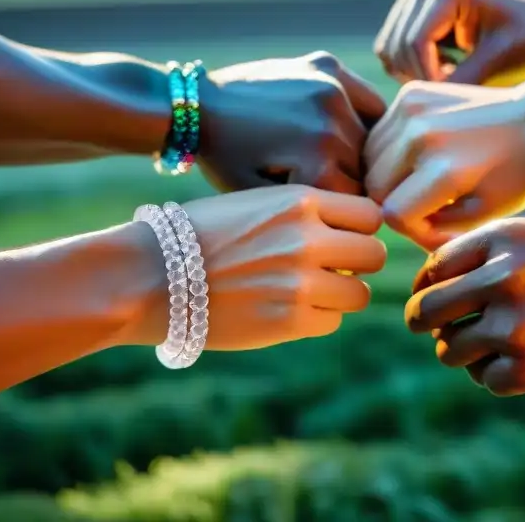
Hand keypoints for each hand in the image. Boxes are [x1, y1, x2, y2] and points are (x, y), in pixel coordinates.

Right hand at [129, 186, 386, 349]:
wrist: (149, 274)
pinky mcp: (289, 321)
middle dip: (358, 263)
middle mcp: (308, 239)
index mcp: (300, 201)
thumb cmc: (199, 233)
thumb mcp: (256, 201)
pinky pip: (331, 322)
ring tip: (309, 290)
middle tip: (334, 267)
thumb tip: (350, 230)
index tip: (344, 236)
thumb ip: (304, 212)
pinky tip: (286, 308)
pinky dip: (316, 318)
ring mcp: (301, 283)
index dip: (360, 228)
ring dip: (341, 294)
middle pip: (375, 255)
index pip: (370, 214)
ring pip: (359, 293)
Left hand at [198, 51, 385, 193]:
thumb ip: (315, 210)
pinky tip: (343, 130)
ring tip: (324, 159)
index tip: (316, 208)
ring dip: (356, 152)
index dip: (337, 211)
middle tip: (317, 183)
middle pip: (365, 167)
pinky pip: (369, 101)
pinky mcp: (328, 65)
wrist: (195, 106)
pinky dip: (364, 118)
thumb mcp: (265, 198)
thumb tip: (364, 227)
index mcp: (318, 155)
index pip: (356, 200)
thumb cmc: (226, 162)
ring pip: (371, 137)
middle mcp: (332, 116)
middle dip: (347, 181)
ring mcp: (331, 85)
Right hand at [364, 80, 524, 249]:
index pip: (394, 214)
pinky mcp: (410, 92)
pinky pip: (379, 134)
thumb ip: (434, 228)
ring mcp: (412, 108)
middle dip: (397, 203)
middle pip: (375, 187)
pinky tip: (420, 156)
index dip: (413, 229)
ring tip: (423, 182)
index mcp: (445, 170)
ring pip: (370, 160)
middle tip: (428, 206)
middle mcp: (422, 135)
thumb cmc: (515, 174)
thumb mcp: (483, 216)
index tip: (439, 225)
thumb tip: (394, 224)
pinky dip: (392, 151)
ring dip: (390, 177)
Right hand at [373, 0, 524, 86]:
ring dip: (415, 73)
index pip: (415, 44)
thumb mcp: (503, 57)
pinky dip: (413, 67)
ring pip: (389, 51)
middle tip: (458, 87)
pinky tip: (445, 67)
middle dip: (421, 78)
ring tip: (454, 75)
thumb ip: (465, 80)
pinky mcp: (409, 11)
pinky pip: (392, 49)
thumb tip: (428, 106)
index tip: (455, 96)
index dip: (429, 79)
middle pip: (397, 48)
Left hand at [404, 198, 524, 394]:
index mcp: (500, 238)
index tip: (434, 292)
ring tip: (482, 341)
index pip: (430, 268)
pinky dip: (493, 373)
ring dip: (460, 348)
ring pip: (450, 351)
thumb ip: (488, 231)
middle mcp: (502, 280)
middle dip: (426, 320)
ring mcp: (517, 328)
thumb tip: (433, 256)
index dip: (426, 283)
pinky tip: (513, 358)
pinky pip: (486, 379)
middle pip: (426, 312)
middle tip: (435, 324)